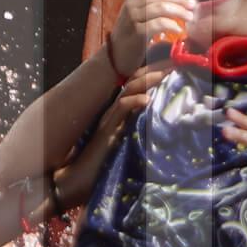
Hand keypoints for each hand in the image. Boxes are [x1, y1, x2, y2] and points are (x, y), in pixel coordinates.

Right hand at [56, 61, 169, 209]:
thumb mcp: (123, 146)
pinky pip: (119, 111)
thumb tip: (155, 129)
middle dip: (154, 70)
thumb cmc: (97, 170)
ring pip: (127, 92)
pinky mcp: (105, 133)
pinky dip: (133, 103)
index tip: (173, 67)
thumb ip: (134, 134)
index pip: (135, 87)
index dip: (152, 75)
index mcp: (116, 114)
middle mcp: (111, 113)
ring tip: (165, 74)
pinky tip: (147, 100)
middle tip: (175, 62)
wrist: (72, 183)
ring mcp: (108, 121)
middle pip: (133, 83)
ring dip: (146, 81)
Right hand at [106, 0, 195, 79]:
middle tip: (194, 4)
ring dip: (178, 11)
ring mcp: (132, 18)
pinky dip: (171, 25)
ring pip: (161, 8)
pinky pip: (158, 24)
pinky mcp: (136, 33)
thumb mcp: (137, 15)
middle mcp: (131, 5)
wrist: (115, 57)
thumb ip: (148, 0)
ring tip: (190, 17)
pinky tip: (179, 30)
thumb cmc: (129, 36)